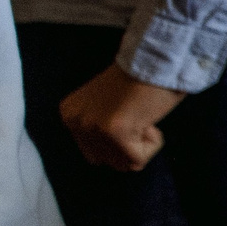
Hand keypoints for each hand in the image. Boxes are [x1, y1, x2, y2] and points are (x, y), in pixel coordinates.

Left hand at [60, 62, 181, 169]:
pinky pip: (138, 161)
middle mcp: (75, 122)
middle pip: (108, 161)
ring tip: (142, 118)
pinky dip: (152, 145)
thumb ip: (99, 126)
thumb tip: (112, 157)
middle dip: (129, 145)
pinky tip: (149, 121)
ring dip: (141, 145)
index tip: (128, 112)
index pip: (95, 153)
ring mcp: (93, 128)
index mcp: (69, 114)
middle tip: (136, 116)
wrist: (157, 61)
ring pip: (122, 164)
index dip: (121, 138)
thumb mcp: (105, 106)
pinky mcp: (115, 133)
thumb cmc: (141, 80)